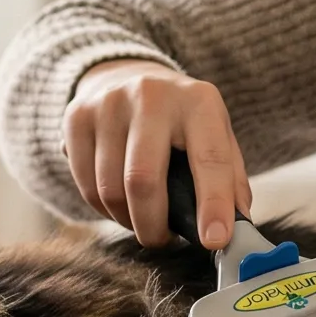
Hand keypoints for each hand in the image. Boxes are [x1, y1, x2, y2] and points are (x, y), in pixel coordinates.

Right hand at [63, 58, 251, 248]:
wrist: (128, 76)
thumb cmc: (181, 120)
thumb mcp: (216, 135)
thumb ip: (231, 180)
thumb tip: (238, 230)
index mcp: (198, 101)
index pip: (209, 159)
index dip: (213, 204)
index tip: (215, 240)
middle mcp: (151, 95)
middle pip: (143, 179)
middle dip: (152, 225)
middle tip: (162, 240)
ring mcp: (108, 104)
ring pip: (109, 189)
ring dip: (126, 220)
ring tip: (141, 219)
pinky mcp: (77, 117)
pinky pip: (84, 185)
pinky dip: (103, 208)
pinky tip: (118, 203)